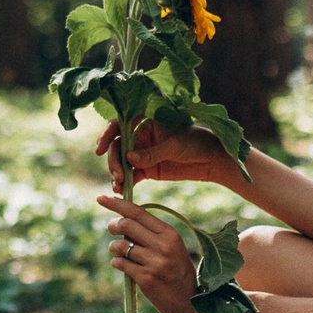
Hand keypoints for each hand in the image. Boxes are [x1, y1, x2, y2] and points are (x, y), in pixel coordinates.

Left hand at [96, 193, 214, 312]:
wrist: (191, 301)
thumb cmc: (177, 271)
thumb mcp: (172, 247)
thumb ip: (151, 233)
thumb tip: (122, 219)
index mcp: (170, 233)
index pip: (138, 212)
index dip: (117, 204)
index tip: (101, 198)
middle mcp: (163, 245)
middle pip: (126, 225)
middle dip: (113, 225)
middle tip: (111, 229)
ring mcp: (155, 262)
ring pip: (120, 245)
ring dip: (114, 247)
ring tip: (118, 252)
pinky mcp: (146, 279)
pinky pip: (121, 264)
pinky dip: (117, 262)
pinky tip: (121, 265)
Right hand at [97, 119, 242, 191]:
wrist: (213, 160)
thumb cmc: (196, 142)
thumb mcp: (174, 144)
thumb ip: (152, 152)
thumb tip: (128, 158)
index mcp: (145, 122)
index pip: (119, 125)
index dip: (106, 135)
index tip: (99, 149)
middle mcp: (140, 136)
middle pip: (117, 147)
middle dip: (114, 161)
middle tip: (118, 176)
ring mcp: (143, 154)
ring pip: (121, 163)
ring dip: (117, 173)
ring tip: (118, 186)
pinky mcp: (148, 169)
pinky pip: (131, 175)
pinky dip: (125, 183)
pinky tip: (122, 190)